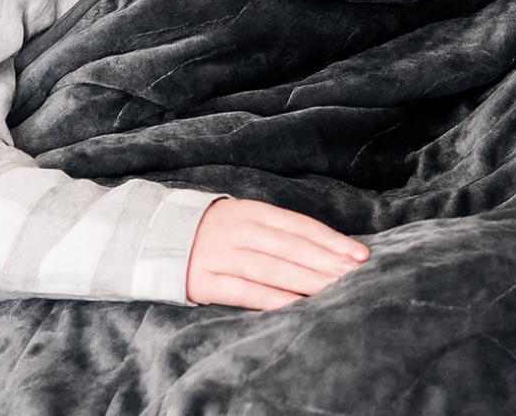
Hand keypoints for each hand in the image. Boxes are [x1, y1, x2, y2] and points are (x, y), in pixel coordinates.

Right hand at [186, 197, 369, 309]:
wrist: (156, 237)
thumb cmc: (215, 230)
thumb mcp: (246, 217)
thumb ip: (278, 230)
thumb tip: (325, 249)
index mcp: (252, 211)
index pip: (300, 226)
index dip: (332, 240)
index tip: (360, 254)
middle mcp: (239, 230)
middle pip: (292, 248)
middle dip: (328, 263)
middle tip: (356, 275)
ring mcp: (222, 256)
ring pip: (273, 270)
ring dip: (308, 281)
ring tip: (336, 290)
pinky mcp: (207, 281)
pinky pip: (247, 293)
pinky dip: (275, 300)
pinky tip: (299, 305)